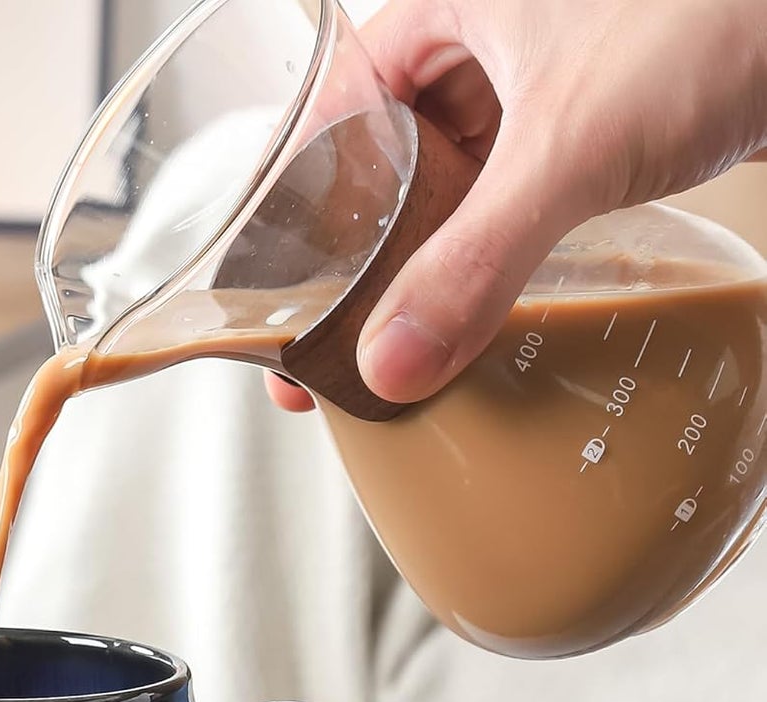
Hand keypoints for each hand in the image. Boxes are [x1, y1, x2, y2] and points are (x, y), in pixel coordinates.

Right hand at [269, 0, 766, 411]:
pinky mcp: (603, 117)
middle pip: (389, 163)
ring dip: (430, 261)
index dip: (301, 213)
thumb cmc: (724, 7)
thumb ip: (476, 260)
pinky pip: (519, 195)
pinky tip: (486, 301)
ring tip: (400, 338)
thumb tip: (395, 363)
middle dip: (362, 255)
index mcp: (451, 3)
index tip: (281, 299)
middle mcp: (490, 34)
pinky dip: (497, 249)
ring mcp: (548, 78)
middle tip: (333, 342)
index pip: (335, 115)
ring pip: (455, 184)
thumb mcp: (574, 144)